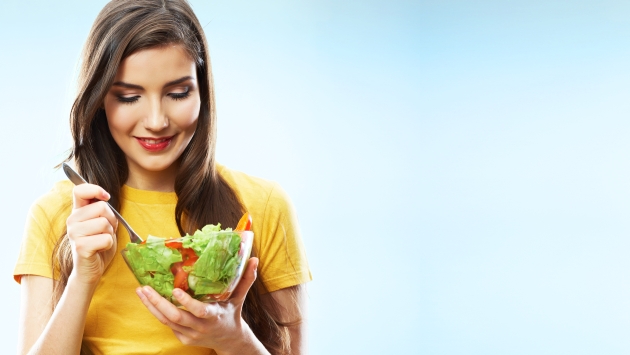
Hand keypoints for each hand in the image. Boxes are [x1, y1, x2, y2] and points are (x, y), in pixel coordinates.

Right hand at [66, 184, 117, 285]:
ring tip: (101, 240)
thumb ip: (102, 210)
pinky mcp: (80, 246)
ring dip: (110, 233)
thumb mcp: (103, 223)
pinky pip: (106, 239)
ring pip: (105, 223)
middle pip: (102, 207)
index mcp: (77, 212)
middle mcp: (72, 220)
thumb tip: (104, 198)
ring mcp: (74, 233)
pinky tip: (100, 249)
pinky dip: (109, 244)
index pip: (79, 190)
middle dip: (111, 220)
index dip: (95, 189)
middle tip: (105, 231)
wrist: (90, 269)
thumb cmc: (99, 244)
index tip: (106, 196)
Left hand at [136, 257, 263, 352]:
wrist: (229, 340)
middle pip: (175, 317)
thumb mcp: (239, 298)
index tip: (175, 291)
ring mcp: (189, 334)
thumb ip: (246, 279)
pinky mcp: (182, 338)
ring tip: (141, 290)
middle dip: (158, 302)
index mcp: (213, 316)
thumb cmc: (232, 314)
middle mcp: (199, 327)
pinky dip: (155, 311)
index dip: (187, 302)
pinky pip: (166, 324)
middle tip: (145, 288)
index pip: (199, 311)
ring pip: (166, 321)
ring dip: (151, 306)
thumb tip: (254, 259)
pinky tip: (148, 299)